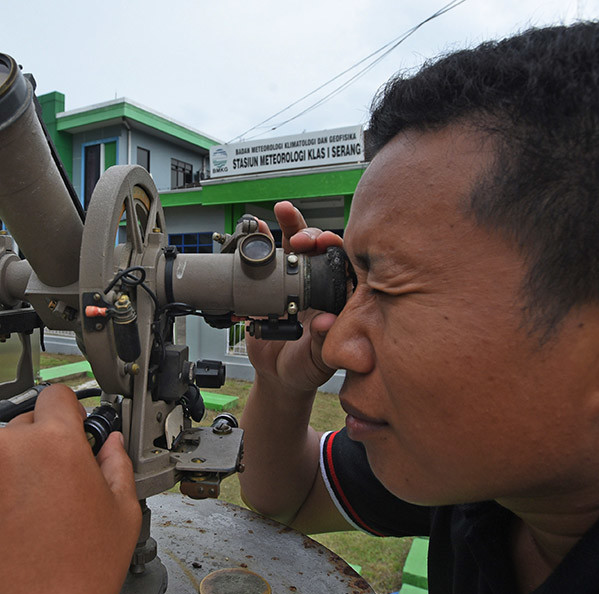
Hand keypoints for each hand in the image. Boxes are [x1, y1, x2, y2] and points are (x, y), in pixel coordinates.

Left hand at [0, 384, 140, 593]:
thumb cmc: (78, 580)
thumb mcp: (122, 515)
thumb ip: (117, 465)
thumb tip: (110, 445)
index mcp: (53, 443)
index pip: (57, 396)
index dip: (68, 413)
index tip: (69, 429)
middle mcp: (4, 450)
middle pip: (22, 427)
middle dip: (38, 450)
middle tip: (52, 492)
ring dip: (4, 478)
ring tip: (22, 524)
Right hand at [247, 201, 343, 392]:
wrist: (279, 377)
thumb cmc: (307, 368)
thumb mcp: (318, 359)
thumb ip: (324, 341)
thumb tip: (326, 322)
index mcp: (337, 297)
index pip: (342, 263)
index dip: (335, 249)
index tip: (324, 244)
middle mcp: (317, 284)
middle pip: (317, 248)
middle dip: (309, 234)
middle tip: (300, 238)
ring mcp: (293, 282)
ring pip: (293, 246)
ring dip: (288, 226)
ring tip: (281, 210)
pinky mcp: (270, 285)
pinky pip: (267, 260)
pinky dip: (261, 241)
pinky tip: (256, 228)